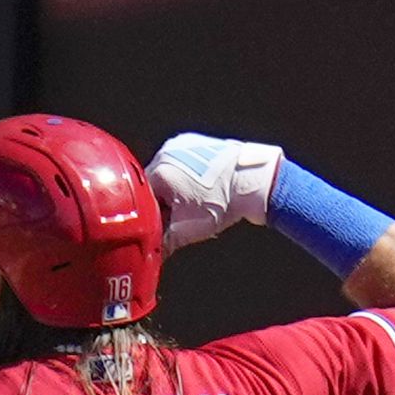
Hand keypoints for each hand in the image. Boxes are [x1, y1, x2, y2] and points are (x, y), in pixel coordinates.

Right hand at [146, 133, 284, 252]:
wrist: (253, 182)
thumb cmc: (225, 200)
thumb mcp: (188, 229)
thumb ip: (165, 242)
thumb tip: (155, 252)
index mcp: (159, 170)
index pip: (141, 198)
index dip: (149, 214)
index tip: (158, 225)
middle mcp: (167, 152)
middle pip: (153, 184)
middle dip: (162, 201)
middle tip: (176, 216)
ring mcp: (182, 145)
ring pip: (167, 173)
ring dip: (173, 188)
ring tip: (192, 202)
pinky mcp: (196, 142)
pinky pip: (181, 162)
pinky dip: (185, 175)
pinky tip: (199, 188)